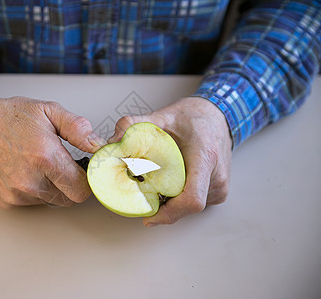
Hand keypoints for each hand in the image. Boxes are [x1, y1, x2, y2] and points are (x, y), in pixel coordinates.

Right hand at [0, 93, 105, 207]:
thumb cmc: (11, 116)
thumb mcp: (49, 111)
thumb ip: (77, 128)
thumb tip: (97, 145)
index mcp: (45, 157)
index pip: (81, 189)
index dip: (86, 180)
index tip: (81, 170)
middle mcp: (30, 180)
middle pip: (68, 199)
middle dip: (70, 185)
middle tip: (61, 165)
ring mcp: (16, 193)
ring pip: (51, 201)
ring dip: (52, 188)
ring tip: (39, 164)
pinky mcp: (5, 200)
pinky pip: (31, 202)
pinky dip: (34, 191)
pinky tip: (24, 171)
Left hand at [108, 97, 232, 225]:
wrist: (218, 117)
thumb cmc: (194, 117)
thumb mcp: (161, 116)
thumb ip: (134, 124)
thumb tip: (112, 141)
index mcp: (205, 158)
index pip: (192, 199)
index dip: (169, 214)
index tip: (149, 217)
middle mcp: (216, 176)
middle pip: (185, 207)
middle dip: (161, 205)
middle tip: (142, 191)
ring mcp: (219, 186)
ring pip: (188, 207)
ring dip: (169, 201)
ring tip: (155, 183)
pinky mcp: (218, 192)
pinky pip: (194, 202)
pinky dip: (177, 197)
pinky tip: (168, 183)